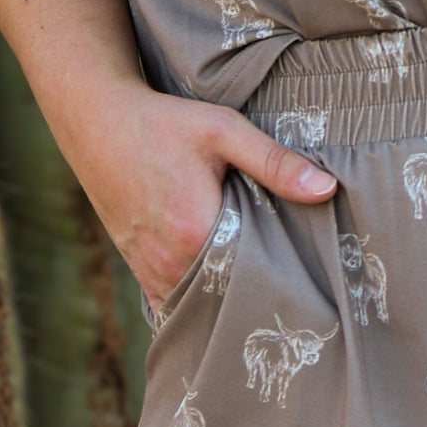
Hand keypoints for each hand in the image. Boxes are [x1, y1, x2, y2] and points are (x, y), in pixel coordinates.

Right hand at [67, 80, 337, 313]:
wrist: (98, 121)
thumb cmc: (164, 122)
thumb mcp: (224, 131)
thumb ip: (275, 163)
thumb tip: (327, 189)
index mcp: (196, 231)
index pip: (254, 274)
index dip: (284, 277)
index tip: (310, 280)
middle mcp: (170, 260)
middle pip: (228, 294)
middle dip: (259, 294)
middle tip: (298, 297)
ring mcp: (150, 269)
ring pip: (200, 304)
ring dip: (227, 301)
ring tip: (264, 297)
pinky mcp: (139, 268)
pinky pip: (171, 305)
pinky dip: (196, 305)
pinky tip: (220, 301)